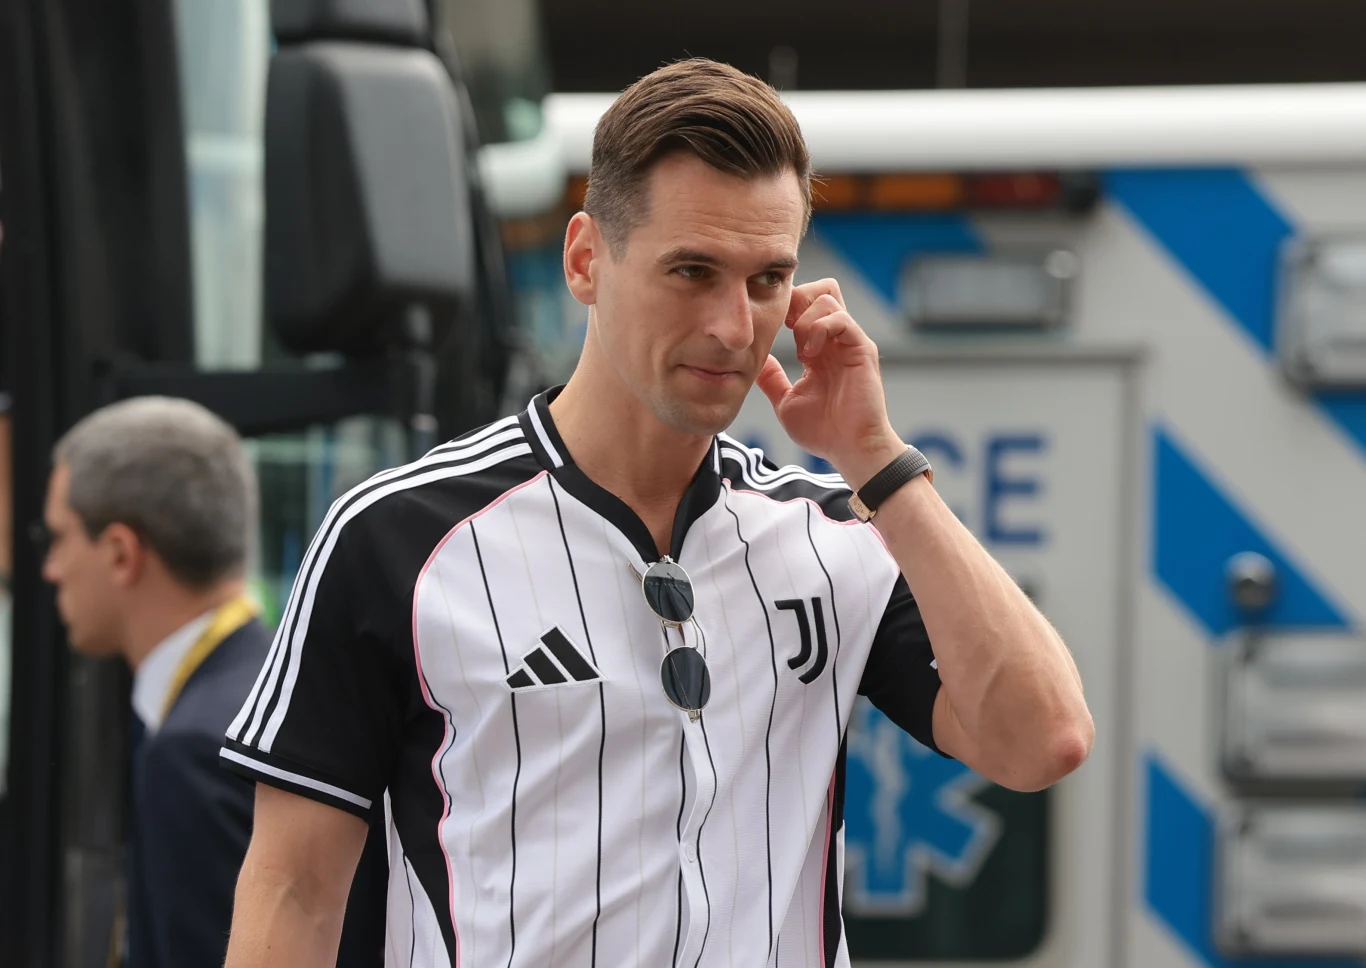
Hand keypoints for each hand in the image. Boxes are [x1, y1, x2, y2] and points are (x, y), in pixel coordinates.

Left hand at [755, 279, 906, 488]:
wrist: (850, 449)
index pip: (807, 304)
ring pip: (828, 297)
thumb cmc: (824, 431)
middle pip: (822, 289)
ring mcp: (850, 341)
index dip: (787, 306)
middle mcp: (836, 339)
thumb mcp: (787, 401)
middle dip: (797, 299)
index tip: (773, 328)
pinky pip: (841, 319)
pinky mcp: (861, 348)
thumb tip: (754, 362)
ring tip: (801, 352)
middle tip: (785, 328)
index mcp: (820, 347)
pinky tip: (810, 356)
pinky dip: (820, 329)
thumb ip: (772, 380)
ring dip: (805, 320)